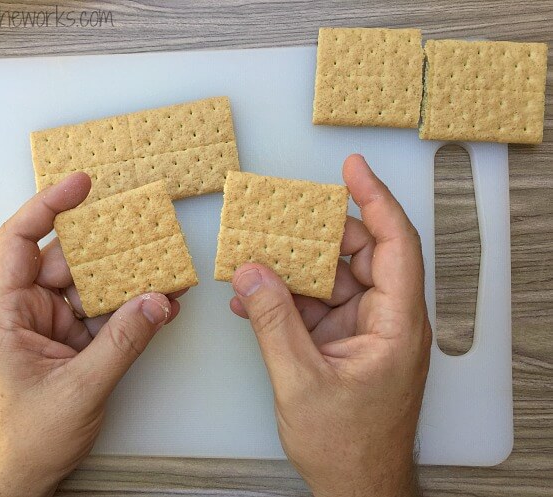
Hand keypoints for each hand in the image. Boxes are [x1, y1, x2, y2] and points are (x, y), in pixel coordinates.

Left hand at [0, 173, 187, 496]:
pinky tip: (158, 306)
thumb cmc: (24, 440)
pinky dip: (130, 311)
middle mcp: (27, 313)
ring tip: (164, 273)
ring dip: (127, 283)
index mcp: (7, 315)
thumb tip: (155, 301)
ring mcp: (51, 328)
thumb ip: (123, 342)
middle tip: (146, 235)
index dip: (48, 206)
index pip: (19, 242)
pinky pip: (103, 315)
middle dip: (109, 251)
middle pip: (69, 263)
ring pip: (91, 289)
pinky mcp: (71, 344)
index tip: (81, 185)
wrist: (18, 480)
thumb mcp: (80, 389)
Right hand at [230, 154, 431, 496]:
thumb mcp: (301, 379)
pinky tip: (253, 300)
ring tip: (254, 258)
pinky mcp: (343, 342)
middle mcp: (386, 320)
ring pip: (331, 280)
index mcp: (396, 324)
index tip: (353, 169)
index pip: (395, 244)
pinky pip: (315, 307)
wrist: (355, 487)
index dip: (376, 200)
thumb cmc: (347, 445)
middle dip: (318, 236)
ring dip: (292, 272)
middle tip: (281, 217)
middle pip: (359, 256)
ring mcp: (363, 330)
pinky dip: (286, 301)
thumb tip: (250, 272)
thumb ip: (273, 321)